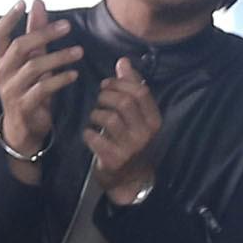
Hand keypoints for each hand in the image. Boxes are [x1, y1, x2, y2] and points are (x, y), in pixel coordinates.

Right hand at [0, 0, 81, 168]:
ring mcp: (10, 91)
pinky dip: (60, 79)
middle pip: (20, 47)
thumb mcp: (30, 60)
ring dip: (59, 56)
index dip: (9, 18)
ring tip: (79, 51)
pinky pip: (43, 88)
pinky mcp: (23, 106)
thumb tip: (37, 2)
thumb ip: (34, 33)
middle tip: (67, 26)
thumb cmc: (28, 89)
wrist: (23, 129)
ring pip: (34, 67)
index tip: (24, 2)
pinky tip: (74, 73)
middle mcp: (0, 74)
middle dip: (44, 33)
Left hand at [85, 56, 162, 200]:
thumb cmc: (131, 142)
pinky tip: (89, 133)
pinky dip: (88, 132)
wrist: (130, 180)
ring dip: (96, 113)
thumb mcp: (138, 117)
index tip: (106, 83)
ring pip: (109, 118)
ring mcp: (131, 148)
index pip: (140, 92)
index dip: (120, 83)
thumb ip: (132, 89)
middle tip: (98, 99)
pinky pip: (96, 137)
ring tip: (94, 116)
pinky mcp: (114, 160)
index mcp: (154, 120)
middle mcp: (146, 134)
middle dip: (106, 96)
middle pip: (124, 102)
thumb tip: (123, 61)